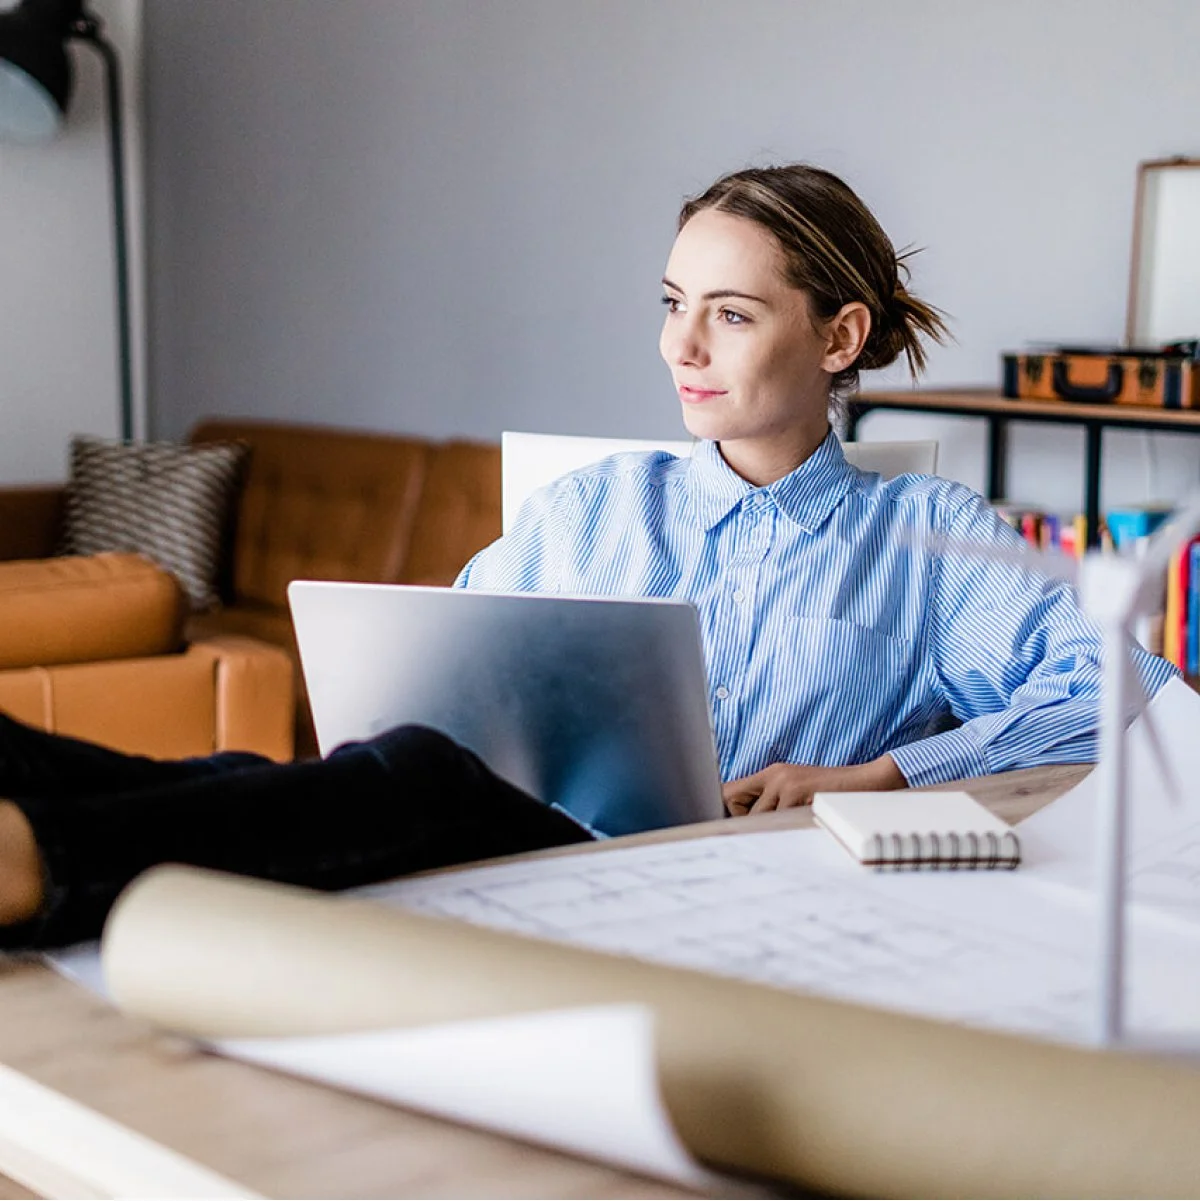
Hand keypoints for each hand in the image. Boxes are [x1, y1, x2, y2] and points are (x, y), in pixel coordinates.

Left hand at [722, 755, 905, 816]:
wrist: (867, 783)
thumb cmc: (832, 794)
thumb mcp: (798, 791)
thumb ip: (773, 802)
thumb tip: (746, 825)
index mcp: (772, 774)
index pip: (728, 792)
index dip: (726, 811)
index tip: (731, 828)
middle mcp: (774, 775)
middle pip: (733, 803)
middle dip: (741, 823)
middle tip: (756, 836)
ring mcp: (784, 783)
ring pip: (755, 817)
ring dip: (764, 830)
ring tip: (784, 834)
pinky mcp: (796, 792)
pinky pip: (776, 820)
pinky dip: (782, 830)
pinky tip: (798, 829)